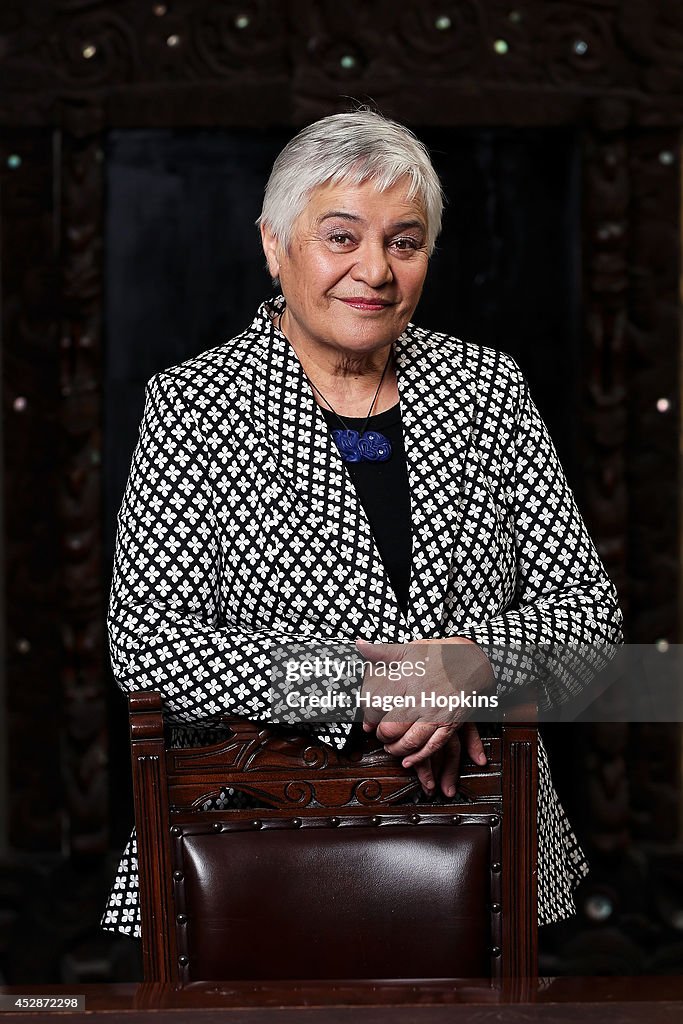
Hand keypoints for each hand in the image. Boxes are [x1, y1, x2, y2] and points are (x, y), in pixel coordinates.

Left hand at [355, 637, 492, 788]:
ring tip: (391, 748)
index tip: (366, 722)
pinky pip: (432, 746)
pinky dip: (418, 757)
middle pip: (391, 728)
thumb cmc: (439, 655)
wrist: (472, 661)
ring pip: (410, 741)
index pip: (377, 706)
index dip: (368, 718)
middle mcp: (418, 700)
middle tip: (380, 736)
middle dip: (382, 736)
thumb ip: (381, 651)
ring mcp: (435, 713)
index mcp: (405, 681)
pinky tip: (408, 761)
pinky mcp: (449, 724)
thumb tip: (359, 644)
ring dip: (397, 749)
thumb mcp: (409, 649)